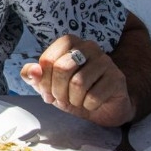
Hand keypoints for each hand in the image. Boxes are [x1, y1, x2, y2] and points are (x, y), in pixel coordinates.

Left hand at [19, 36, 134, 126]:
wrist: (100, 108)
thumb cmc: (71, 92)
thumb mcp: (46, 84)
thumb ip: (32, 75)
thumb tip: (33, 70)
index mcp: (69, 42)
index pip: (47, 60)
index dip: (43, 81)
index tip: (47, 92)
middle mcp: (88, 46)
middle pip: (62, 69)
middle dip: (58, 90)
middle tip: (62, 98)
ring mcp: (105, 60)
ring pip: (78, 83)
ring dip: (73, 99)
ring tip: (77, 100)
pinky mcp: (117, 77)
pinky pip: (94, 96)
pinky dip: (88, 105)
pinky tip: (91, 103)